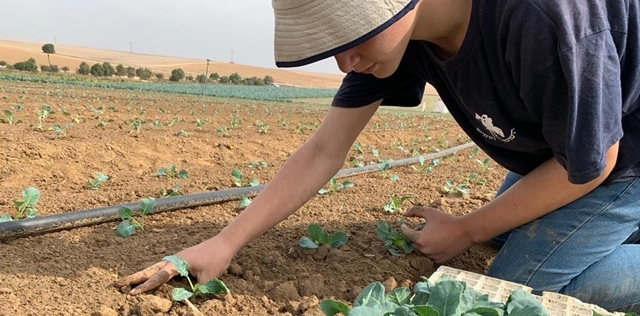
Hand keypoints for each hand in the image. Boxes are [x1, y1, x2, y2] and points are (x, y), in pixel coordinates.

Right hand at [112, 236, 234, 294]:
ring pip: (155, 269)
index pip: (158, 277)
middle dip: (134, 278)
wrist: (225, 243)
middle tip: (116, 284)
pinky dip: (153, 274)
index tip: (132, 293)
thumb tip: (184, 302)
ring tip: (128, 283)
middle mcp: (174, 260)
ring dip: (142, 275)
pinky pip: (163, 269)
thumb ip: (195, 291)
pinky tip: (149, 279)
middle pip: (150, 270)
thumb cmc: (216, 259)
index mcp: (178, 262)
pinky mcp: (181, 261)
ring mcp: (176, 259)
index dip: (146, 286)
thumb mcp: (207, 279)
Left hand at [400, 206, 474, 263]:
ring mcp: (431, 257)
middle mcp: (424, 250)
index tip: (403, 225)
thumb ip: (415, 211)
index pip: (406, 234)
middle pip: (413, 243)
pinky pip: (430, 255)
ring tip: (433, 234)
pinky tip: (438, 241)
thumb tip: (404, 214)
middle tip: (423, 228)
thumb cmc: (447, 220)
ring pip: (421, 250)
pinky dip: (431, 249)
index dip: (404, 228)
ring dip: (423, 242)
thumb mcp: (430, 212)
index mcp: (420, 239)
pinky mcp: (439, 261)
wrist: (466, 231)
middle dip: (415, 235)